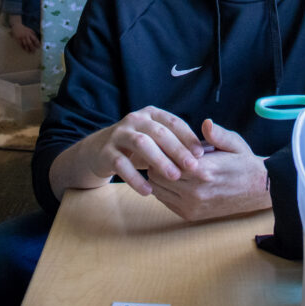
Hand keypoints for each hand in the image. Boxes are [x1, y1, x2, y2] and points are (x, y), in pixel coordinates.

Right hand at [9, 18, 39, 52]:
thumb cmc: (24, 29)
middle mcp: (26, 35)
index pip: (35, 39)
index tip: (39, 47)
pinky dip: (23, 47)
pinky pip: (21, 44)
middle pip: (30, 43)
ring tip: (30, 52)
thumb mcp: (30, 30)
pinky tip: (25, 50)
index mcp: (30, 33)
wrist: (16, 26)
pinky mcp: (18, 39)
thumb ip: (33, 34)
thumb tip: (37, 39)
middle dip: (32, 48)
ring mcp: (22, 37)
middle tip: (34, 51)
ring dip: (28, 49)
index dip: (37, 43)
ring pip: (25, 44)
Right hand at [77, 106, 206, 197]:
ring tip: (174, 177)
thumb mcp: (156, 139)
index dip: (188, 137)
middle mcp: (135, 120)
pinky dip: (135, 178)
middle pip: (158, 132)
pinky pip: (121, 164)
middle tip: (192, 167)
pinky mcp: (106, 152)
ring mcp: (119, 134)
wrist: (100, 151)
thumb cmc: (139, 147)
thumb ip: (176, 141)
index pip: (173, 122)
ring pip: (140, 144)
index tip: (202, 154)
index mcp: (152, 114)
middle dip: (177, 149)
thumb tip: (204, 153)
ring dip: (159, 160)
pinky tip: (148, 191)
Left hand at [148, 119, 270, 221]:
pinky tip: (175, 180)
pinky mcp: (190, 215)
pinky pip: (164, 201)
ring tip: (170, 166)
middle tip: (165, 153)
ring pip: (157, 190)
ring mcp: (192, 205)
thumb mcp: (234, 143)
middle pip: (157, 175)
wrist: (257, 190)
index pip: (165, 159)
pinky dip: (164, 190)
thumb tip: (206, 123)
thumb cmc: (243, 163)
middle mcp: (195, 191)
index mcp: (204, 170)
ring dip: (159, 177)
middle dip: (158, 162)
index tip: (166, 143)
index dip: (162, 149)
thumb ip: (217, 134)